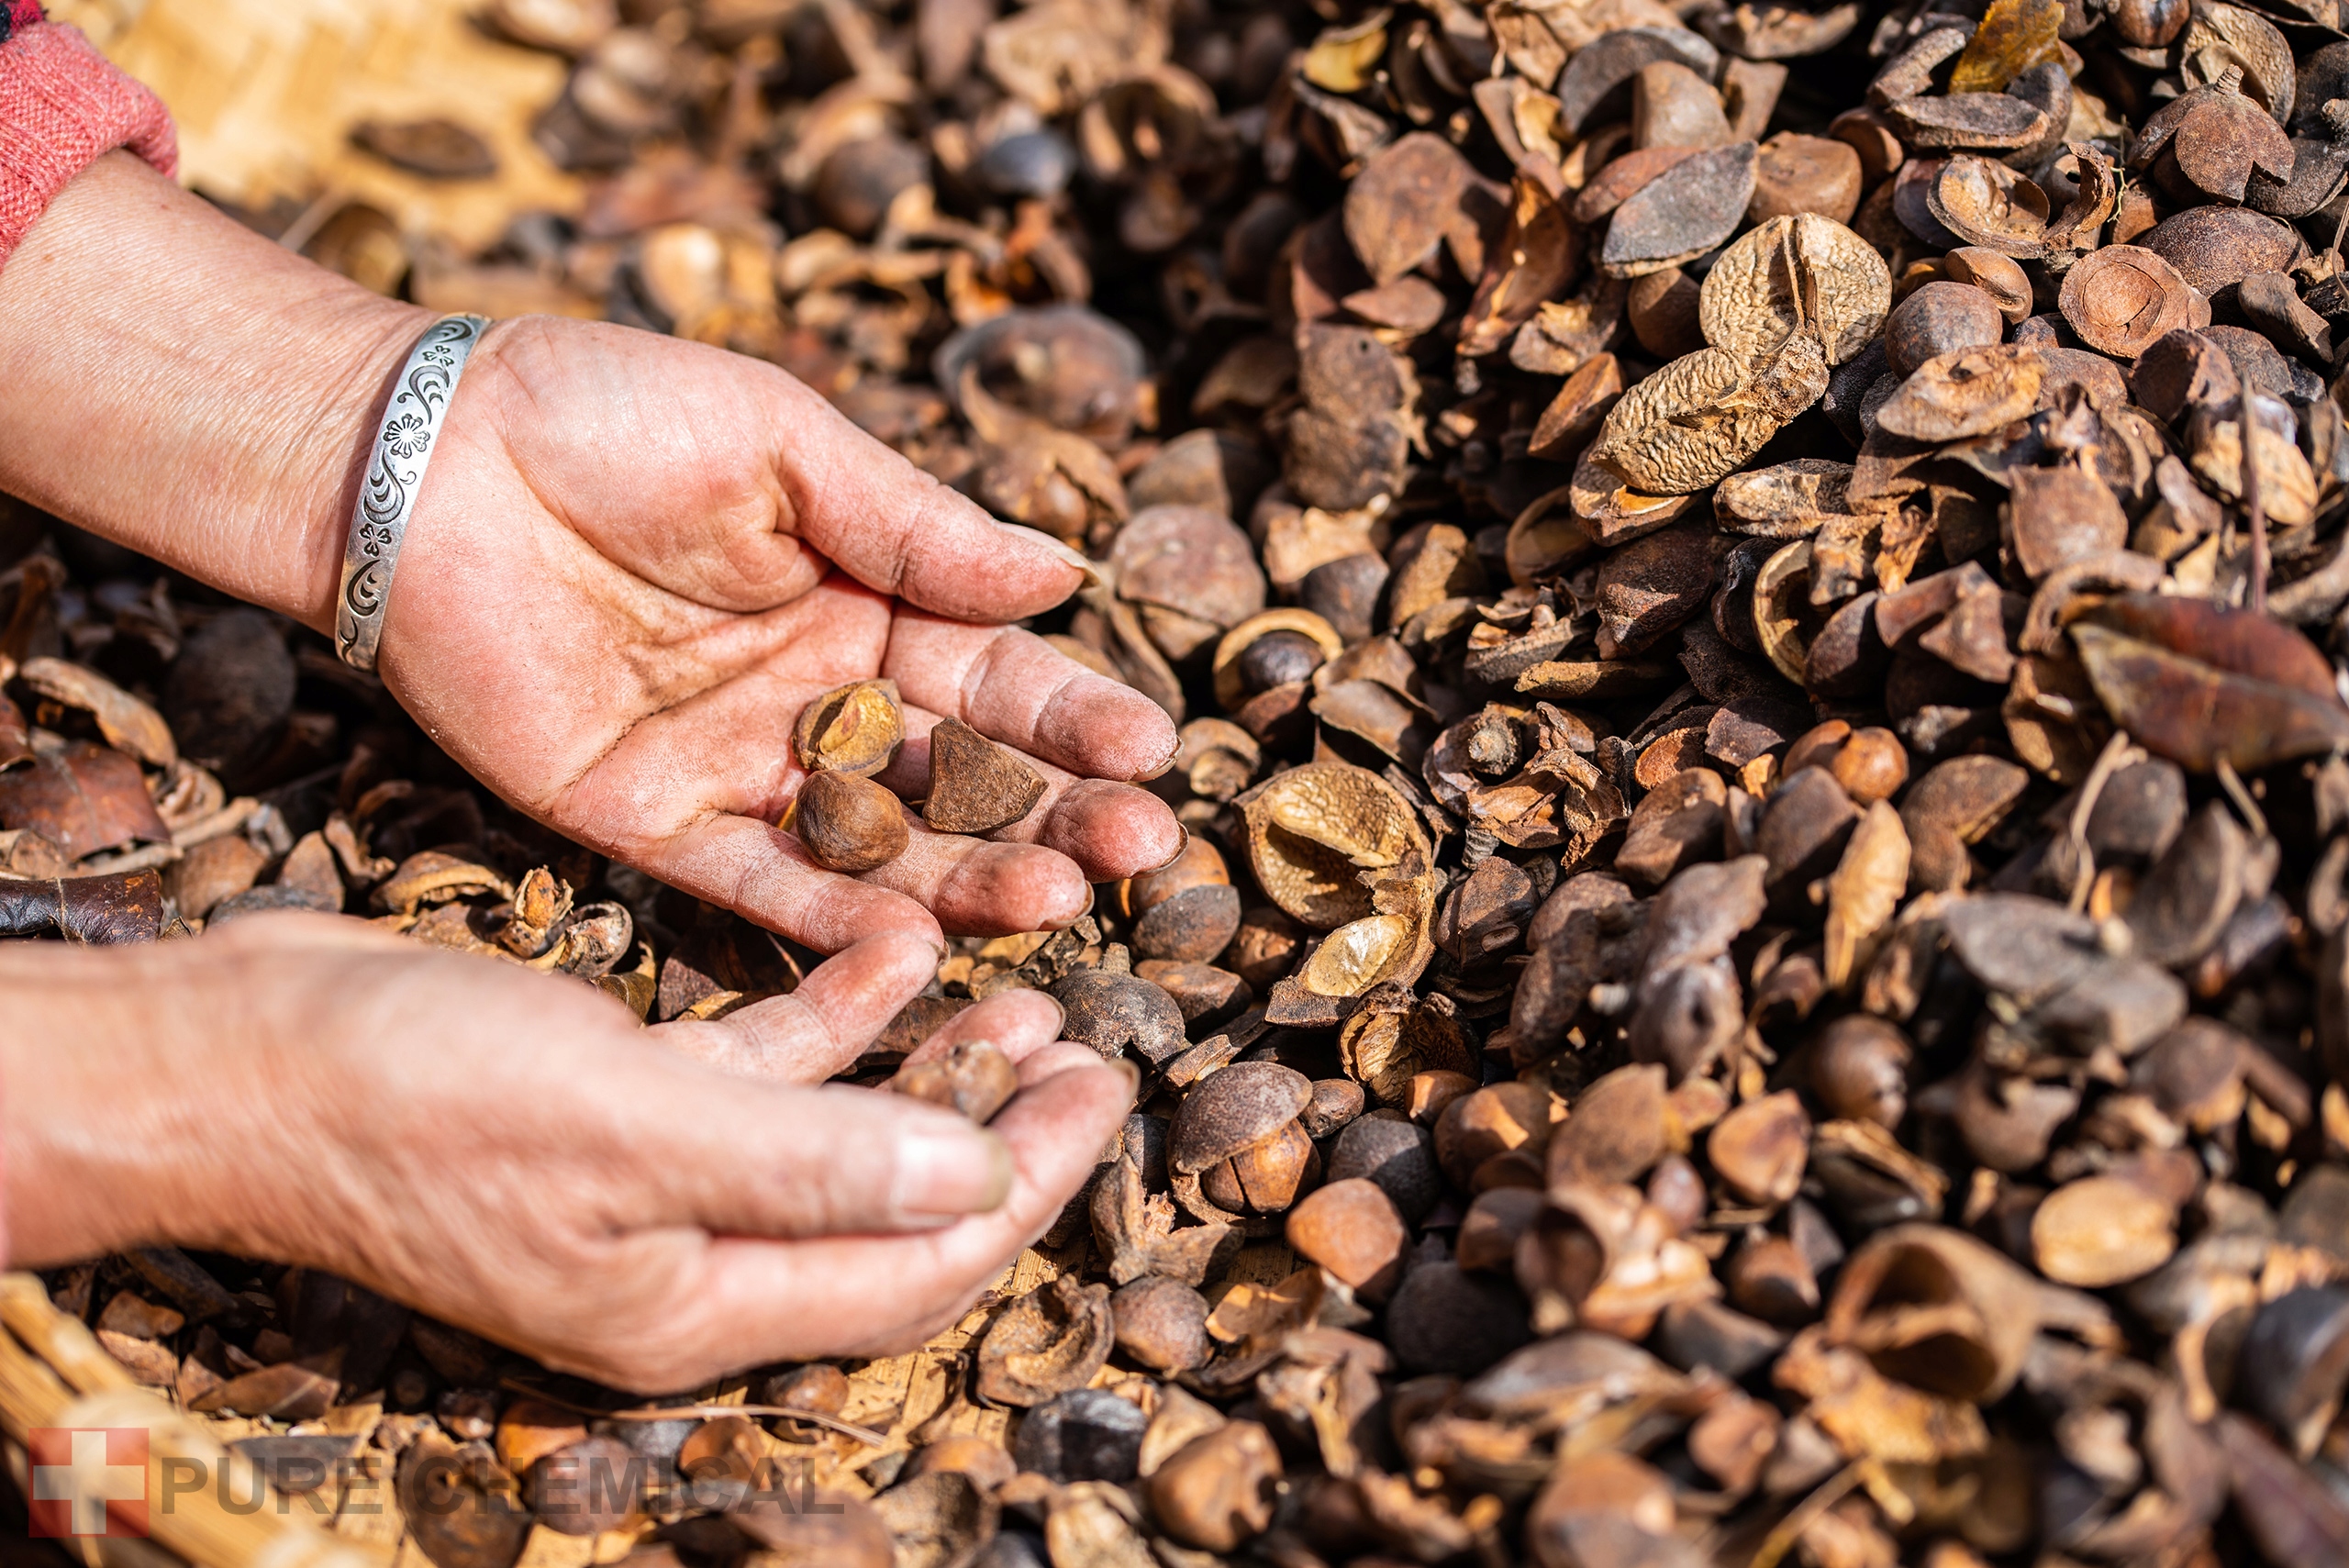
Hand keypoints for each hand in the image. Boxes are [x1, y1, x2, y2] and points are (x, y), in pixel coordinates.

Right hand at [2, 915, 1132, 1390]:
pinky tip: (896, 945)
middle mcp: (689, 1255)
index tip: (1105, 1097)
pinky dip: (833, 1012)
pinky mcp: (621, 1098)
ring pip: (838, 1129)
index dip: (1026, 1189)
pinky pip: (761, 1065)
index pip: (915, 1268)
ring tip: (1025, 994)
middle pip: (893, 1207)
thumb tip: (975, 1183)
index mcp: (698, 1301)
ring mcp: (656, 1178)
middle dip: (1000, 1135)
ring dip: (931, 1067)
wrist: (238, 1056)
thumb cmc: (413, 1098)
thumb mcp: (627, 1127)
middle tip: (1090, 1052)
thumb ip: (808, 1161)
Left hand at [385, 315, 1180, 950]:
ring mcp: (739, 768)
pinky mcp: (647, 821)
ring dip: (971, 878)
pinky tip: (918, 944)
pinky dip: (832, 920)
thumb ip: (914, 526)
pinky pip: (755, 884)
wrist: (419, 456)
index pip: (998, 674)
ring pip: (879, 844)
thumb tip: (1064, 576)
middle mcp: (820, 697)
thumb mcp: (782, 443)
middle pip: (962, 776)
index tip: (1153, 753)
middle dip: (1055, 814)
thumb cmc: (604, 413)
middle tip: (1139, 853)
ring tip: (1057, 901)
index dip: (1076, 716)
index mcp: (866, 601)